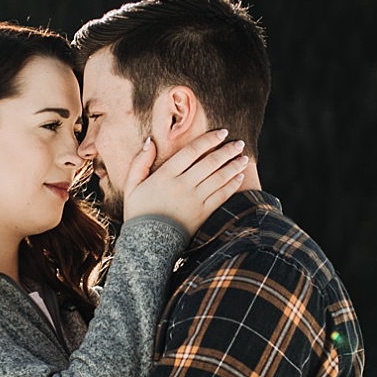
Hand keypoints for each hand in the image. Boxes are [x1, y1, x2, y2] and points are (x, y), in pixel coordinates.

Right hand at [122, 128, 250, 235]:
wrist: (148, 244)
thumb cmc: (139, 212)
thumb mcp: (132, 185)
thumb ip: (140, 162)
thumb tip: (150, 141)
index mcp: (165, 175)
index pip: (191, 151)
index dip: (209, 139)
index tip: (222, 133)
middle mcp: (182, 186)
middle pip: (210, 163)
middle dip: (227, 151)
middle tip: (239, 143)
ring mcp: (194, 200)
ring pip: (219, 178)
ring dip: (234, 166)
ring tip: (244, 158)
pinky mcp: (202, 214)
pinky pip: (221, 196)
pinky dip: (232, 185)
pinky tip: (240, 177)